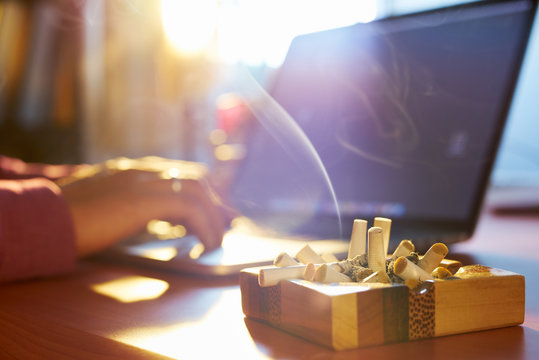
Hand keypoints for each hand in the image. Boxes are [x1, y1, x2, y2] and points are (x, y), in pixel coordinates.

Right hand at [57, 157, 225, 256]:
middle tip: (225, 225)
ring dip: (213, 217)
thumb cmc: (69, 219)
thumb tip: (160, 221)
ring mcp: (141, 179)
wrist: (44, 219)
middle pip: (195, 177)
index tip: (215, 213)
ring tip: (215, 240)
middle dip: (215, 202)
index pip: (179, 173)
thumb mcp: (107, 207)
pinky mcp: (142, 197)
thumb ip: (133, 207)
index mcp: (132, 170)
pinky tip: (205, 242)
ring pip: (196, 189)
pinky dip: (205, 224)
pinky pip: (189, 206)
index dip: (203, 192)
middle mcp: (141, 170)